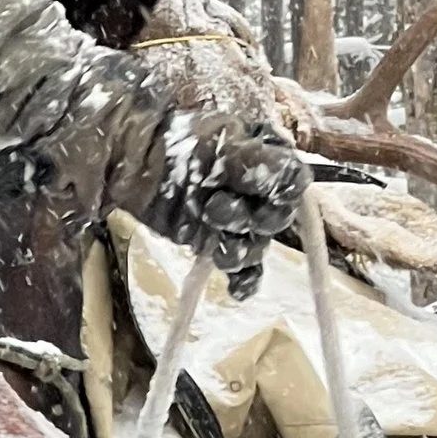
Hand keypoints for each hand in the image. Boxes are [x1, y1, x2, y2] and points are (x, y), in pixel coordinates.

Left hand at [141, 116, 306, 294]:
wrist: (135, 164)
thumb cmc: (179, 145)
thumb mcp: (224, 145)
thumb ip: (264, 166)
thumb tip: (301, 184)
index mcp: (268, 157)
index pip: (293, 185)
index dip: (278, 196)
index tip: (256, 196)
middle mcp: (259, 190)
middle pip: (275, 220)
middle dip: (247, 220)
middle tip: (212, 207)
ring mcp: (238, 218)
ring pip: (257, 246)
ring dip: (240, 251)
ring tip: (215, 244)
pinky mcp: (217, 241)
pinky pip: (244, 268)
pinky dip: (243, 281)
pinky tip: (237, 292)